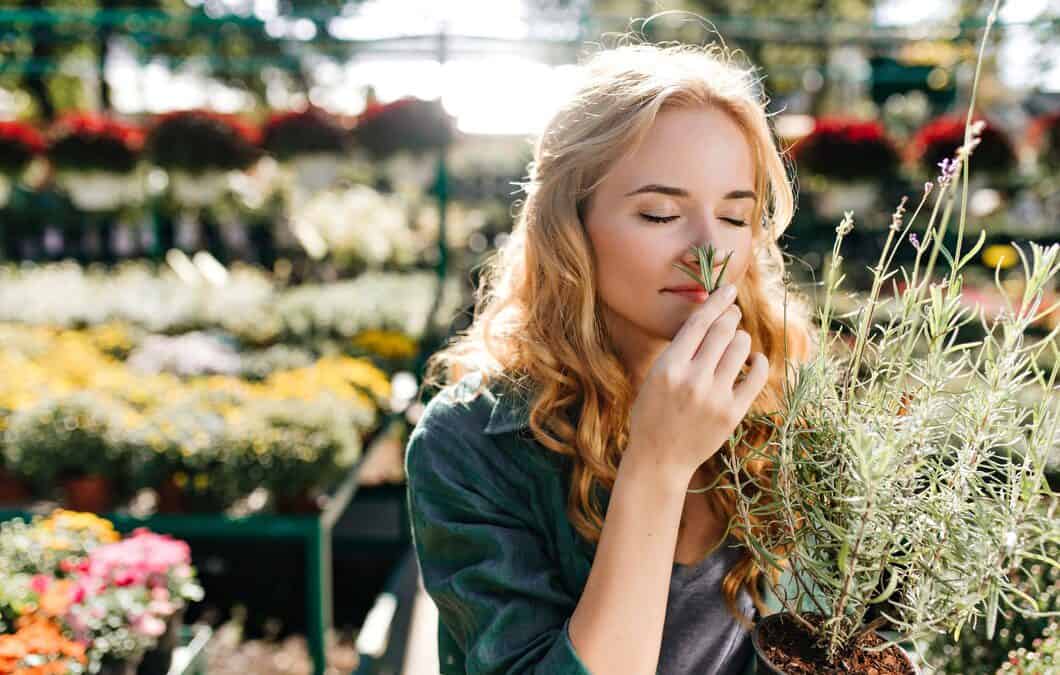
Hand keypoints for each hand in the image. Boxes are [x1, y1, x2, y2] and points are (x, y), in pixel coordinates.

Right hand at [627, 283, 769, 484]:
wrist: (659, 459)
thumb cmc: (652, 414)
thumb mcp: (654, 377)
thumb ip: (680, 351)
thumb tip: (710, 318)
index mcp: (668, 367)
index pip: (699, 322)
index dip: (717, 301)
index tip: (728, 289)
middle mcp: (693, 379)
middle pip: (723, 330)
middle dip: (731, 316)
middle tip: (733, 314)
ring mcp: (715, 397)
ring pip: (741, 348)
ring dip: (741, 339)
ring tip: (737, 342)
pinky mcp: (733, 413)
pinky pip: (756, 376)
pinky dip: (759, 363)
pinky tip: (753, 361)